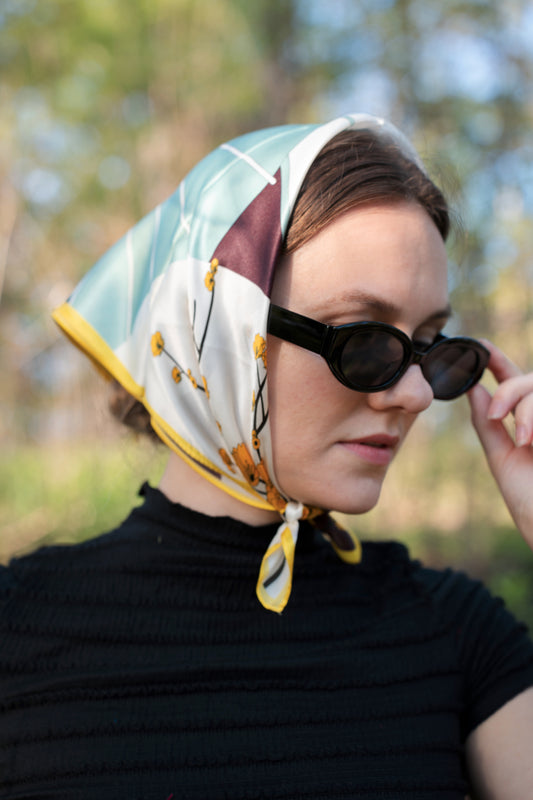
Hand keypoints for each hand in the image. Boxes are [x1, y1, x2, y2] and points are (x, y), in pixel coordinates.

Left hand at [468, 340, 532, 549]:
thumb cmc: (529, 499)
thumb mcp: (502, 456)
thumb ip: (488, 422)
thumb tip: (472, 388)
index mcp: (528, 422)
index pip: (514, 381)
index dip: (496, 360)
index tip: (477, 345)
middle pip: (529, 380)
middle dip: (511, 391)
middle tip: (498, 416)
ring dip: (527, 409)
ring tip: (525, 440)